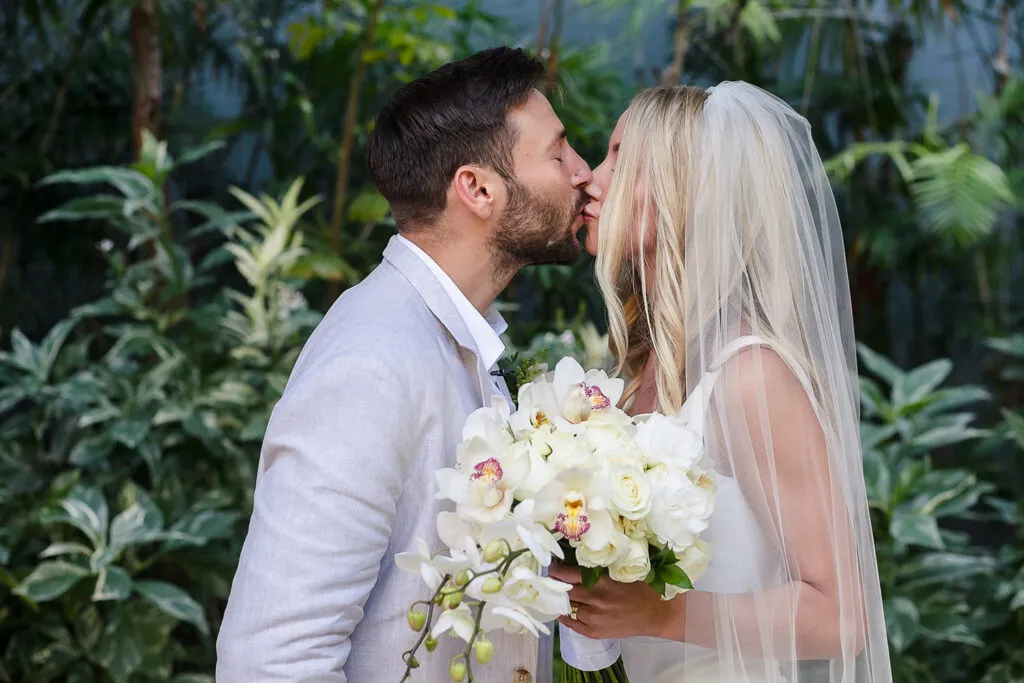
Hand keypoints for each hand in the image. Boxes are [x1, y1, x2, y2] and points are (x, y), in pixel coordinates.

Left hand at [548, 563, 684, 640]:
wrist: (657, 613)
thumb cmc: (641, 588)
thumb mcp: (620, 573)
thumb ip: (599, 570)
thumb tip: (575, 561)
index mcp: (602, 582)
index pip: (569, 574)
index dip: (556, 570)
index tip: (551, 566)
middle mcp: (596, 600)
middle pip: (565, 591)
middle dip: (556, 584)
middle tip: (550, 578)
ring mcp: (594, 618)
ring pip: (568, 607)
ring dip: (564, 600)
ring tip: (558, 594)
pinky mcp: (595, 633)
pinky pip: (572, 624)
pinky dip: (566, 616)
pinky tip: (563, 610)